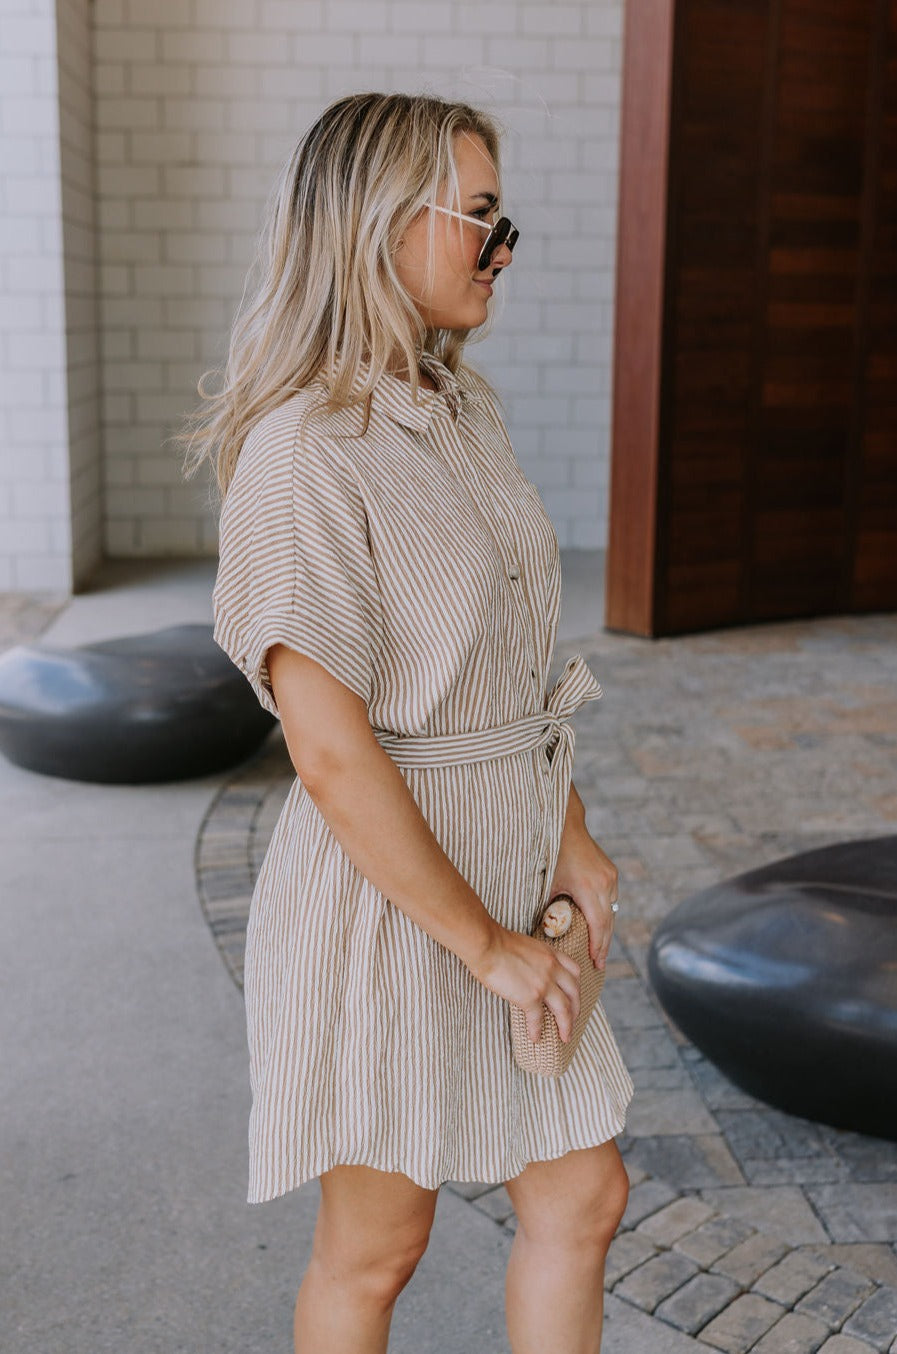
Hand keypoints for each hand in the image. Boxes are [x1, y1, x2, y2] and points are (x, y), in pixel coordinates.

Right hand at [467, 925, 582, 1044]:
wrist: (487, 945)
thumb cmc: (498, 942)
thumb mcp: (527, 945)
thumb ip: (536, 959)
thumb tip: (531, 971)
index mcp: (551, 954)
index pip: (574, 971)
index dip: (576, 986)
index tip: (573, 996)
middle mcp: (552, 969)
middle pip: (574, 992)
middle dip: (576, 1008)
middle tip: (573, 1020)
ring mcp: (544, 983)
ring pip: (564, 1009)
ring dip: (566, 1025)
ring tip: (565, 1036)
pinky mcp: (530, 997)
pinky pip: (538, 1019)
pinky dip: (537, 1030)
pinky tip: (535, 1037)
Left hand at [548, 819, 618, 970]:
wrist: (566, 827)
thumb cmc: (552, 855)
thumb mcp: (549, 885)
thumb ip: (551, 908)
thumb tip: (547, 932)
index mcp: (588, 888)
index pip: (598, 926)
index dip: (598, 947)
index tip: (597, 963)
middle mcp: (604, 883)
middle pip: (608, 923)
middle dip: (604, 944)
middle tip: (600, 964)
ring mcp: (610, 877)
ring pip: (612, 911)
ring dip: (606, 929)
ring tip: (599, 948)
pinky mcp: (611, 872)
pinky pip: (611, 898)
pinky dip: (605, 913)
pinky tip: (599, 924)